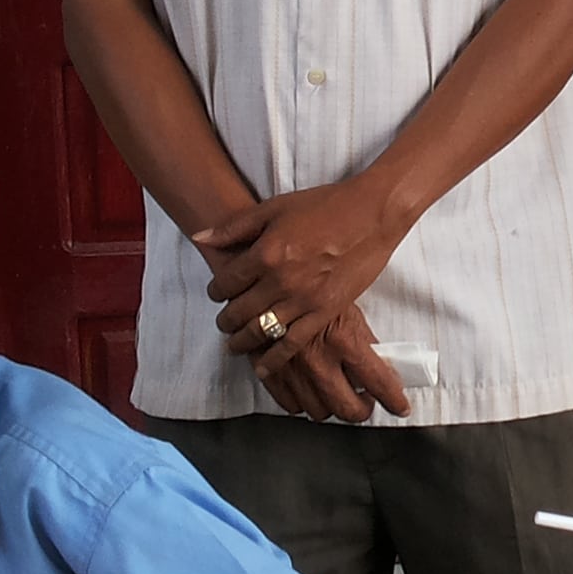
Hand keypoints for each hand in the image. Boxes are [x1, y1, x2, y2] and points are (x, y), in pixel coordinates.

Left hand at [198, 176, 407, 353]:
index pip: (226, 283)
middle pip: (238, 312)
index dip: (216, 291)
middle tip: (224, 324)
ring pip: (261, 332)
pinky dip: (274, 359)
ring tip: (236, 344)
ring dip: (242, 342)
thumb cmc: (325, 206)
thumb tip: (200, 237)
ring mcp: (303, 299)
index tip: (217, 294)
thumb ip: (235, 227)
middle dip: (225, 321)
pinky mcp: (325, 312)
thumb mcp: (275, 208)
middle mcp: (280, 281)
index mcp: (265, 253)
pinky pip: (293, 343)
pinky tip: (263, 367)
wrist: (372, 215)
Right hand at [236, 299, 410, 423]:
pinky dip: (302, 402)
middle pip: (348, 408)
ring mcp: (293, 368)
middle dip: (361, 409)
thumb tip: (385, 364)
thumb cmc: (314, 284)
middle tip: (366, 401)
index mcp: (345, 340)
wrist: (271, 274)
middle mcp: (319, 359)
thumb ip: (365, 340)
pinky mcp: (268, 371)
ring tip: (337, 392)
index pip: (379, 383)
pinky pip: (289, 404)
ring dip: (331, 405)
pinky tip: (309, 389)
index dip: (394, 400)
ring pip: (318, 411)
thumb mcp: (349, 307)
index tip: (400, 406)